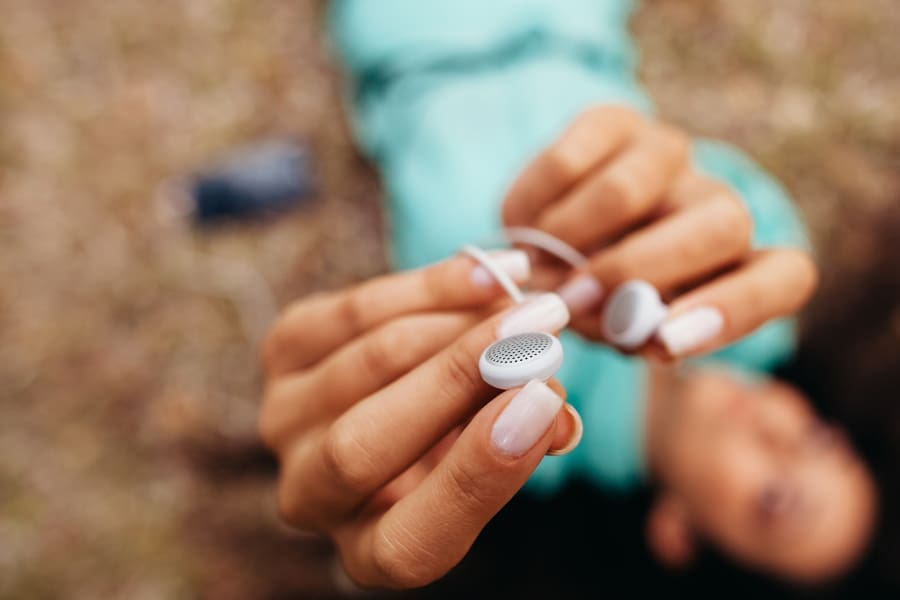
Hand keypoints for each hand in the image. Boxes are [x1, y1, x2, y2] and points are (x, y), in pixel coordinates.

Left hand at [259, 253, 580, 588]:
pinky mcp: (280, 353)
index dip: (478, 475)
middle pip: (363, 444)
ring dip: (457, 319)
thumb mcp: (494, 459)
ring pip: (371, 361)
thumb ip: (524, 443)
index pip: (410, 543)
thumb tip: (555, 416)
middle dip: (461, 377)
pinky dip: (427, 287)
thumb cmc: (461, 441)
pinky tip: (484, 272)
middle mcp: (310, 496)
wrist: (401, 396)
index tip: (543, 403)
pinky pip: (354, 310)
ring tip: (521, 295)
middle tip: (538, 331)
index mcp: (369, 552)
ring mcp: (283, 421)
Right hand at [503, 105, 817, 357]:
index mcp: (733, 267)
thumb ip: (617, 329)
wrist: (547, 233)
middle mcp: (715, 204)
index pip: (783, 277)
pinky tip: (524, 226)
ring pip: (627, 191)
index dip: (736, 308)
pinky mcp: (613, 121)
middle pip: (723, 225)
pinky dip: (535, 204)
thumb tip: (609, 319)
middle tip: (574, 299)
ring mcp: (670, 154)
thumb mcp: (607, 326)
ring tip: (535, 265)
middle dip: (639, 270)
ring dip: (567, 238)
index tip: (665, 341)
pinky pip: (569, 161)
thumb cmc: (589, 295)